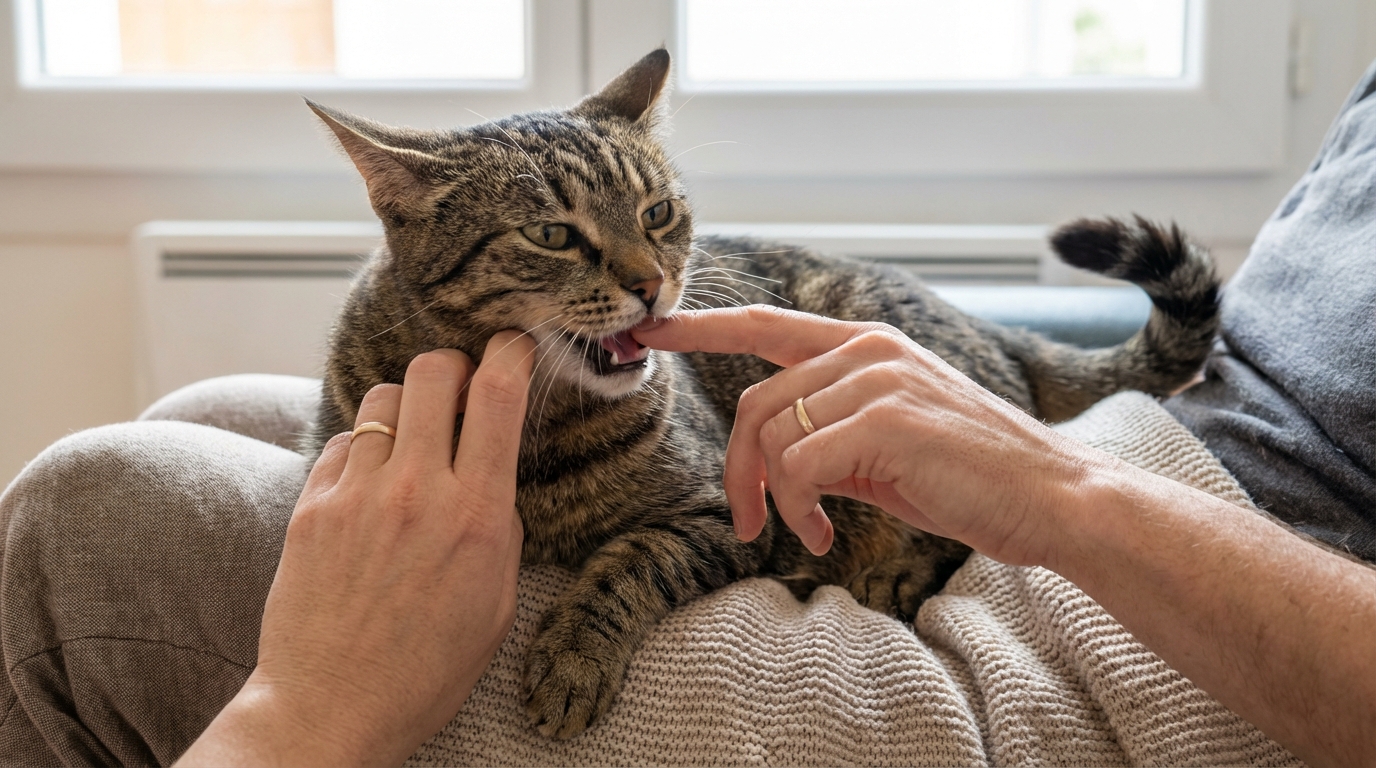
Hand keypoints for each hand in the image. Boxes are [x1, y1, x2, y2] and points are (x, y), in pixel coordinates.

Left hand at [178, 332, 534, 766]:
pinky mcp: (311, 508)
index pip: (497, 393)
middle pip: (432, 371)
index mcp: (476, 515)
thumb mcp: (496, 601)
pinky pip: (341, 444)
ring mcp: (356, 496)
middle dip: (452, 367)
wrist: (331, 708)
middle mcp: (416, 492)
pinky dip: (362, 451)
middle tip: (459, 391)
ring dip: (405, 407)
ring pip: (382, 398)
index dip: (510, 350)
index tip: (514, 345)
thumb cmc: (426, 669)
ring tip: (411, 442)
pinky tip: (370, 487)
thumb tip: (493, 468)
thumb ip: (499, 525)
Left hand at [633, 307, 1097, 564]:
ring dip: (774, 499)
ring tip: (808, 533)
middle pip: (753, 402)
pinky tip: (828, 536)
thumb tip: (774, 456)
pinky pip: (797, 465)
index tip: (648, 332)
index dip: (700, 327)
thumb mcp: (887, 442)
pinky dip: (798, 510)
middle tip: (750, 524)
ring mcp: (876, 380)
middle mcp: (866, 350)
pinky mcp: (884, 420)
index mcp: (866, 345)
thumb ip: (829, 429)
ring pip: (770, 434)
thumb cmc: (968, 477)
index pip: (763, 324)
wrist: (1050, 498)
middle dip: (737, 472)